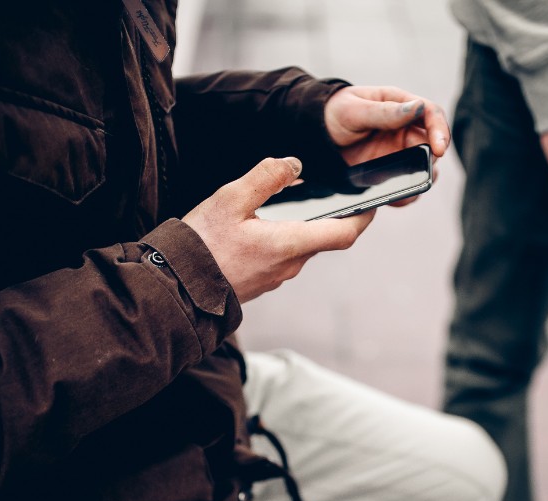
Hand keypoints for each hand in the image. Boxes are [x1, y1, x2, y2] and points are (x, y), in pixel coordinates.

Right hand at [182, 157, 374, 301]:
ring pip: (302, 247)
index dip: (362, 217)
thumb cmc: (201, 245)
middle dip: (328, 215)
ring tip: (288, 201)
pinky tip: (263, 223)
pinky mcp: (262, 282)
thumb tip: (294, 165)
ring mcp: (276, 277)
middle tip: (327, 192)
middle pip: (323, 238)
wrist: (176, 287)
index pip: (344, 234)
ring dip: (302, 226)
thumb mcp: (230, 200)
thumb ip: (265, 178)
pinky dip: (284, 238)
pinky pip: (283, 257)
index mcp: (289, 244)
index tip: (371, 202)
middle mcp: (290, 265)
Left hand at [324, 86, 449, 202]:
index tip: (440, 148)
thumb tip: (418, 107)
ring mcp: (398, 152)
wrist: (313, 134)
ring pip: (423, 168)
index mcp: (400, 105)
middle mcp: (404, 129)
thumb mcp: (355, 110)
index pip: (431, 114)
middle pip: (431, 145)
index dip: (440, 130)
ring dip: (422, 179)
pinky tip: (396, 198)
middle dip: (431, 160)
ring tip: (411, 188)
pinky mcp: (390, 171)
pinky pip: (406, 185)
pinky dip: (405, 194)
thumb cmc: (334, 113)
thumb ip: (386, 112)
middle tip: (424, 172)